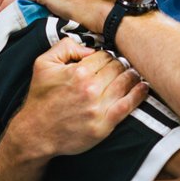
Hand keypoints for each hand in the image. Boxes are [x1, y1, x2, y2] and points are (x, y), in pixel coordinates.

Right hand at [7, 37, 148, 159]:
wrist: (36, 133)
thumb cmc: (40, 99)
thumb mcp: (43, 64)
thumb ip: (65, 47)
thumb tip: (90, 48)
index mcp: (78, 72)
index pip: (104, 56)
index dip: (107, 56)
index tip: (106, 60)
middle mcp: (90, 89)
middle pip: (117, 67)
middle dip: (119, 64)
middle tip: (119, 66)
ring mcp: (98, 108)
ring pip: (125, 82)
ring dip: (131, 75)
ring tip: (133, 73)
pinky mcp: (104, 125)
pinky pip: (128, 105)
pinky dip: (139, 94)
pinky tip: (143, 87)